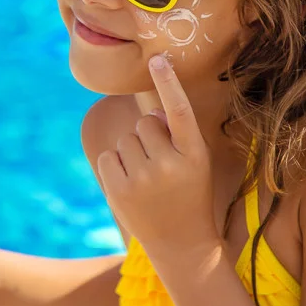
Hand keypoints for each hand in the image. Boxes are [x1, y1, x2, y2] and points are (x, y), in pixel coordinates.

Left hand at [97, 54, 218, 254]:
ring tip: (148, 179)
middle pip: (146, 123)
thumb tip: (152, 113)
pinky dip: (116, 165)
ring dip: (133, 152)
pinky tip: (131, 184)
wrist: (183, 245)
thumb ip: (176, 135)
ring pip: (126, 139)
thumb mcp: (195, 163)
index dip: (168, 84)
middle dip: (150, 137)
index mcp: (195, 153)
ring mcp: (144, 178)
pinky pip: (109, 156)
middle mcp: (170, 163)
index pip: (179, 111)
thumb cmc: (190, 195)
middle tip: (162, 166)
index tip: (158, 60)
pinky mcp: (121, 190)